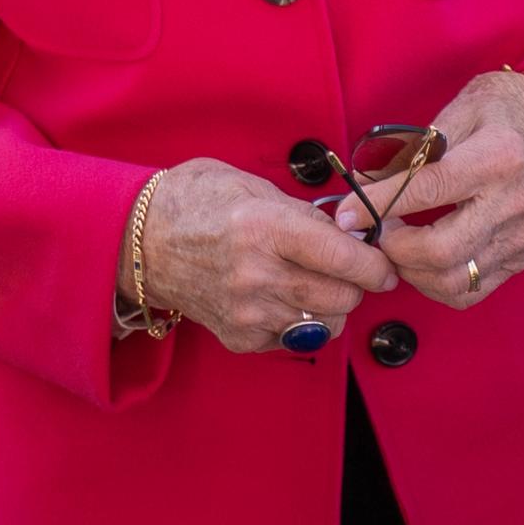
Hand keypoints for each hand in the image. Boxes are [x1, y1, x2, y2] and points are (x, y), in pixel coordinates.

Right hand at [120, 157, 397, 353]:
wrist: (139, 241)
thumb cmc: (194, 201)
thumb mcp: (250, 185)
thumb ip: (302, 210)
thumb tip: (348, 232)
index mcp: (265, 226)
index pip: (346, 258)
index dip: (377, 264)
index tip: (384, 264)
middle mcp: (258, 273)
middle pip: (344, 297)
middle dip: (355, 283)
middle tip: (345, 268)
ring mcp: (248, 311)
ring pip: (326, 323)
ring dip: (330, 304)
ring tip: (311, 282)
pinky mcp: (240, 336)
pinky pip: (295, 339)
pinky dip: (299, 321)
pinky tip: (280, 297)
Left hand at [371, 72, 523, 310]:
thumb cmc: (505, 110)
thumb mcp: (460, 109)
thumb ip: (412, 149)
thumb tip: (363, 184)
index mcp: (497, 158)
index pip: (427, 190)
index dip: (380, 205)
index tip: (347, 213)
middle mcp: (513, 203)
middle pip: (441, 251)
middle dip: (395, 248)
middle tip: (378, 229)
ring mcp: (521, 237)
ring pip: (454, 280)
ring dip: (412, 271)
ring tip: (398, 243)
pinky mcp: (521, 257)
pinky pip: (471, 290)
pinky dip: (436, 284)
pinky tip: (422, 260)